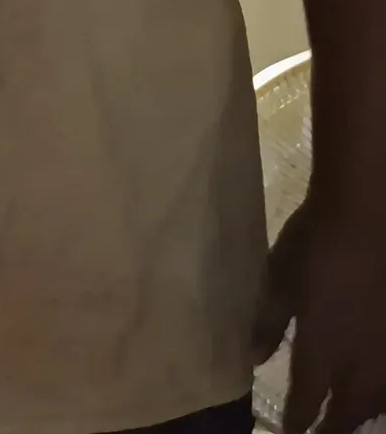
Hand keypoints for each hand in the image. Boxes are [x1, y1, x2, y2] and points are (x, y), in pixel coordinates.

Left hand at [261, 195, 385, 433]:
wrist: (370, 214)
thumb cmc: (316, 243)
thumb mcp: (278, 282)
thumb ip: (267, 325)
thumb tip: (253, 359)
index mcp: (322, 349)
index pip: (308, 401)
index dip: (298, 421)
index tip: (290, 433)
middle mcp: (361, 359)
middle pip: (349, 410)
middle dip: (332, 427)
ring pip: (379, 399)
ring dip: (362, 414)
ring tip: (351, 420)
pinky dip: (385, 393)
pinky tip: (381, 393)